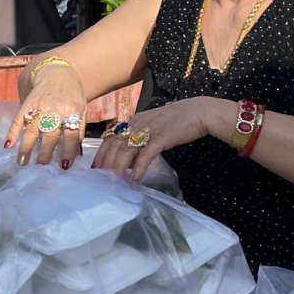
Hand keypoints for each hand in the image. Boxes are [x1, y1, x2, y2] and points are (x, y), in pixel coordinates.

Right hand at [8, 61, 87, 167]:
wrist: (57, 72)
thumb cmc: (72, 94)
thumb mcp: (81, 110)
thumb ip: (79, 130)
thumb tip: (77, 154)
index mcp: (72, 111)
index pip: (71, 134)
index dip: (68, 151)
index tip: (64, 166)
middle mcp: (55, 110)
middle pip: (50, 135)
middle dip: (46, 152)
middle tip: (41, 167)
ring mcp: (39, 107)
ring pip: (32, 129)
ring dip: (26, 147)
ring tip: (22, 162)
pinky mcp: (26, 104)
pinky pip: (18, 120)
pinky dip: (12, 132)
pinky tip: (8, 145)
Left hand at [92, 98, 224, 182]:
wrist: (198, 112)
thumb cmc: (176, 121)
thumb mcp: (152, 128)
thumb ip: (138, 142)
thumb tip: (128, 163)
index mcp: (133, 121)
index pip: (111, 137)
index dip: (102, 153)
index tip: (95, 167)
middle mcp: (137, 124)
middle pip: (115, 145)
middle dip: (106, 163)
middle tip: (101, 179)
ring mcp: (148, 130)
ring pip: (127, 150)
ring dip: (118, 167)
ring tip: (114, 181)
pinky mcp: (161, 137)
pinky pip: (146, 154)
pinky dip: (139, 167)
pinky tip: (135, 178)